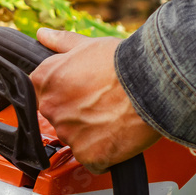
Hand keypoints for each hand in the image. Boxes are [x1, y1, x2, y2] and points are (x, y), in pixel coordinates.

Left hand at [30, 29, 160, 174]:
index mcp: (44, 81)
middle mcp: (51, 109)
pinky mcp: (88, 155)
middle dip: (77, 114)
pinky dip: (104, 153)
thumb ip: (61, 43)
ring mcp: (68, 134)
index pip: (44, 94)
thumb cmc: (122, 62)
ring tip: (114, 117)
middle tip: (102, 103)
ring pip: (75, 139)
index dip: (66, 93)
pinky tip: (117, 135)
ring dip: (91, 133)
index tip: (83, 92)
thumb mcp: (88, 44)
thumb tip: (43, 36)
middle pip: (59, 118)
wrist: (152, 82)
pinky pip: (92, 159)